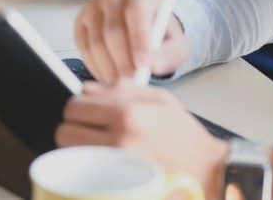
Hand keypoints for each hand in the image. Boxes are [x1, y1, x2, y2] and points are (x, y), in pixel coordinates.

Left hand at [56, 80, 228, 199]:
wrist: (207, 171)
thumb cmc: (185, 137)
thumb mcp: (160, 99)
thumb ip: (120, 88)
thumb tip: (87, 88)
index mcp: (127, 114)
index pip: (74, 106)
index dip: (79, 107)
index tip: (86, 111)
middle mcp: (119, 141)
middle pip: (65, 131)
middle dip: (74, 127)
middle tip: (89, 129)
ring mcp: (116, 167)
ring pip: (71, 155)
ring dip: (78, 148)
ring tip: (97, 146)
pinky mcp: (117, 185)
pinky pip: (84, 173)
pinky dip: (87, 166)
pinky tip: (102, 162)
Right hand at [74, 0, 191, 82]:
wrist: (144, 27)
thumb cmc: (160, 33)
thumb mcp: (177, 44)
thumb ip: (170, 55)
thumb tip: (153, 66)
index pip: (136, 11)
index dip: (139, 40)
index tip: (143, 65)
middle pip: (113, 29)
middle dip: (123, 60)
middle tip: (132, 81)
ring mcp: (93, 5)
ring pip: (96, 42)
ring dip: (109, 68)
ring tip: (123, 82)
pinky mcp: (80, 21)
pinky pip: (83, 48)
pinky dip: (96, 66)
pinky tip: (109, 75)